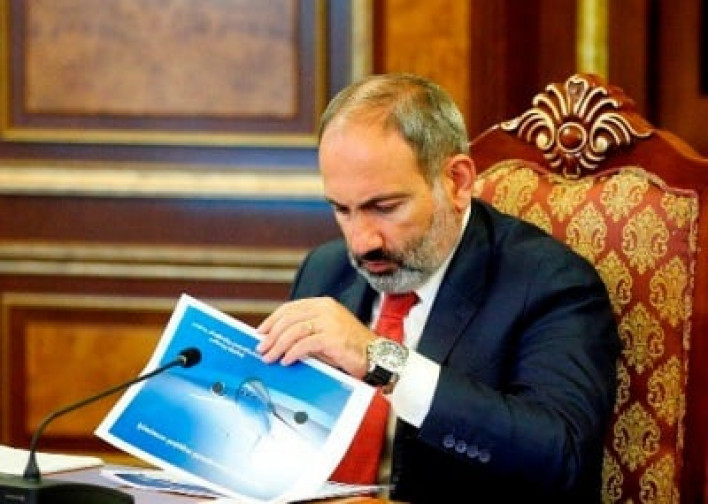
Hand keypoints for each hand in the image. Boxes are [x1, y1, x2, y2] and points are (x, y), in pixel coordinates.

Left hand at [256, 296, 373, 377]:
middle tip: (262, 348)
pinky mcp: (332, 337)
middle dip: (271, 335)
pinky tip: (287, 361)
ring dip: (278, 346)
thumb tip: (277, 341)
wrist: (376, 355)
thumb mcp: (325, 334)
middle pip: (289, 318)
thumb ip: (305, 332)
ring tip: (270, 357)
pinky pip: (304, 344)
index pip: (291, 308)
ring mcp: (330, 321)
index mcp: (323, 304)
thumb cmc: (350, 347)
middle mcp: (326, 308)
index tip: (261, 332)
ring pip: (294, 331)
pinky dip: (292, 353)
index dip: (273, 320)